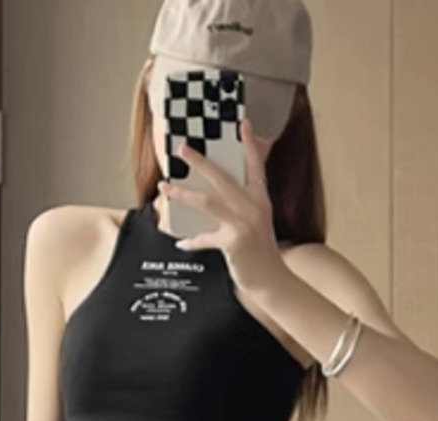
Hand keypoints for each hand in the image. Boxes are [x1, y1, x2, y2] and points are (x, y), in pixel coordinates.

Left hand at [158, 117, 285, 298]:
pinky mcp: (233, 242)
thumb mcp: (259, 221)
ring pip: (208, 202)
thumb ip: (246, 202)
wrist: (271, 280)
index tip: (244, 123)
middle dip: (200, 162)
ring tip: (165, 188)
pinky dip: (193, 241)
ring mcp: (243, 224)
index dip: (250, 144)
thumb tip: (223, 190)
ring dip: (183, 194)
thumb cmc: (261, 251)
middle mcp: (253, 207)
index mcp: (260, 198)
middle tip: (183, 149)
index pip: (256, 165)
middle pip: (222, 177)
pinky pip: (205, 238)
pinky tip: (181, 242)